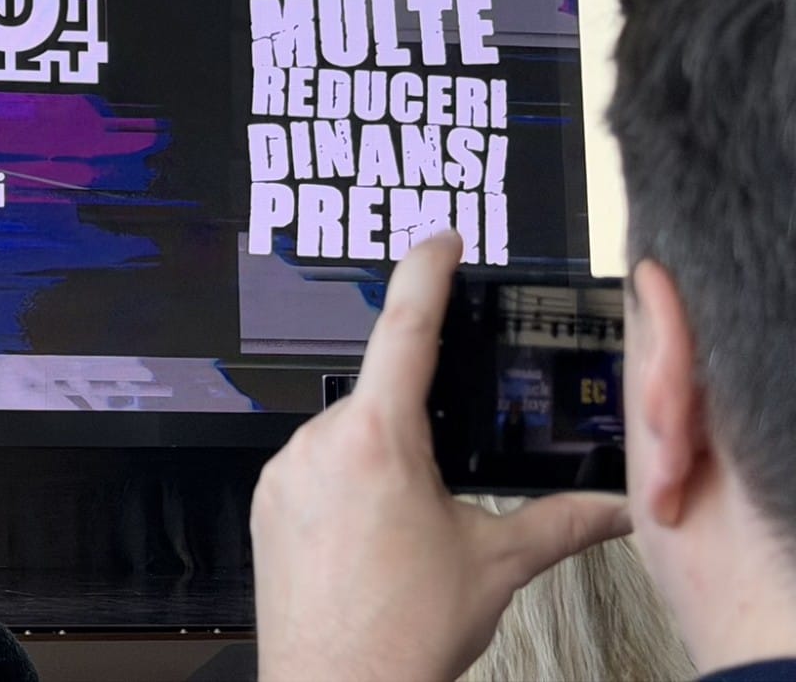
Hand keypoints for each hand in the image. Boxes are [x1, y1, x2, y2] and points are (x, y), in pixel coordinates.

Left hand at [250, 234, 630, 681]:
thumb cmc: (400, 634)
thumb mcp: (496, 565)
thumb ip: (560, 522)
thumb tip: (611, 506)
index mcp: (378, 438)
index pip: (407, 328)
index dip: (427, 273)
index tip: (440, 240)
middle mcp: (320, 442)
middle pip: (381, 399)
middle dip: (417, 428)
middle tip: (441, 490)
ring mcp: (284, 472)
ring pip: (344, 439)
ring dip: (379, 464)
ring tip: (404, 533)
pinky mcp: (265, 503)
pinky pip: (312, 471)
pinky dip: (345, 490)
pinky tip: (369, 539)